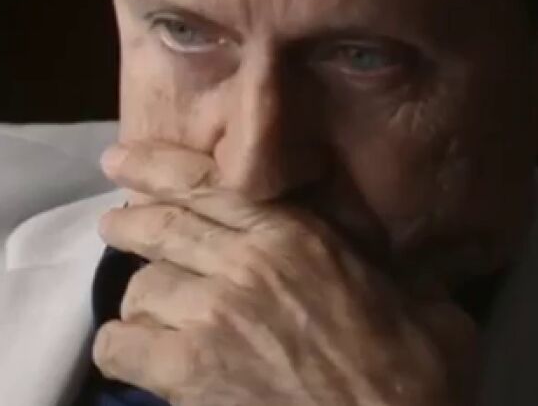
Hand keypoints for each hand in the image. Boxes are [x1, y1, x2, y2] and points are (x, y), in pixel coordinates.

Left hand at [93, 141, 478, 405]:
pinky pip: (122, 345)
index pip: (207, 184)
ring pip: (140, 287)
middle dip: (130, 221)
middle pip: (160, 226)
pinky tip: (134, 356)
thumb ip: (381, 269)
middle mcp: (245, 262)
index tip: (120, 159)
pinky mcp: (188, 371)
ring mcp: (211, 315)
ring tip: (145, 311)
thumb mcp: (422, 302)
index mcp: (297, 235)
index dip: (154, 166)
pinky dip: (123, 349)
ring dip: (142, 299)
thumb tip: (386, 256)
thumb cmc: (418, 378)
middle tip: (115, 223)